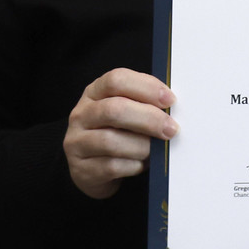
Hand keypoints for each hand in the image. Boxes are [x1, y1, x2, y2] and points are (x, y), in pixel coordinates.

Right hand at [64, 68, 177, 198]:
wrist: (92, 168)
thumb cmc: (117, 132)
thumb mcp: (127, 111)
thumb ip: (144, 103)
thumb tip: (172, 107)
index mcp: (95, 92)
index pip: (116, 80)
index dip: (146, 87)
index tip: (170, 100)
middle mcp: (81, 114)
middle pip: (114, 109)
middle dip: (149, 119)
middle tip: (171, 129)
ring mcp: (76, 142)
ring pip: (111, 141)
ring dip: (142, 146)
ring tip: (155, 150)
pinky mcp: (81, 169)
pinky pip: (111, 166)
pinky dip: (134, 165)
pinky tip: (142, 164)